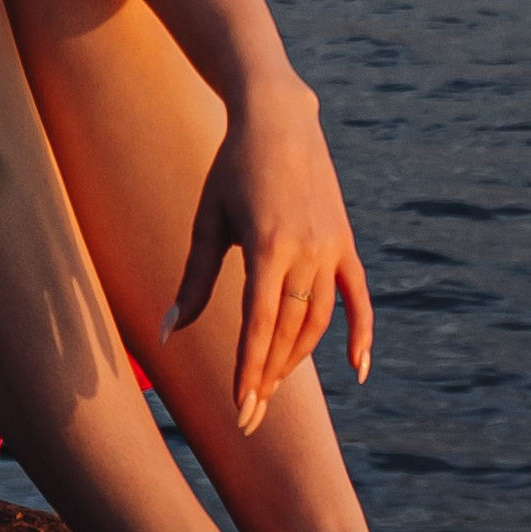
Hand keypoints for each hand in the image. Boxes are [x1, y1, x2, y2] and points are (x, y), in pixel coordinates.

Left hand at [164, 74, 374, 432]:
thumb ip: (195, 280)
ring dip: (296, 358)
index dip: (249, 372)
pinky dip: (360, 332)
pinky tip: (358, 368)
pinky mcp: (345, 241)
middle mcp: (306, 251)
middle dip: (267, 377)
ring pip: (318, 321)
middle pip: (288, 331)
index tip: (241, 411)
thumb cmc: (232, 167)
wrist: (278, 118)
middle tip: (250, 414)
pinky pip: (358, 295)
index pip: (259, 327)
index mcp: (267, 247)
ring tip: (272, 385)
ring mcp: (331, 247)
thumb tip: (170, 333)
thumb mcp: (209, 220)